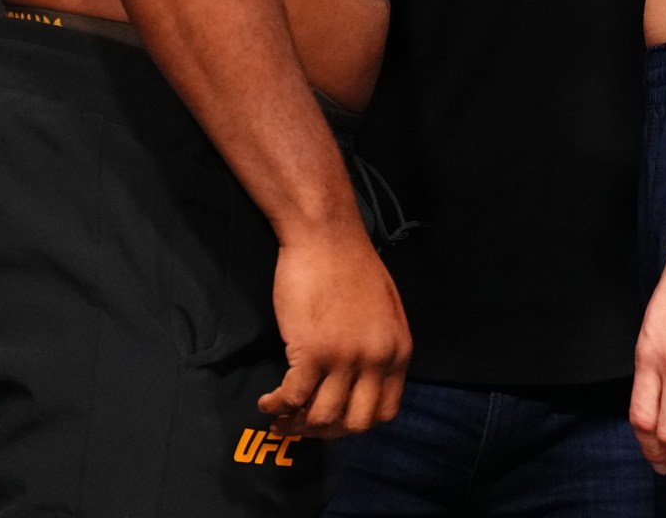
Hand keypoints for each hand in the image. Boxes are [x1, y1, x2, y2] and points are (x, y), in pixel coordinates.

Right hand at [259, 226, 410, 437]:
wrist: (325, 234)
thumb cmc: (349, 263)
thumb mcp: (384, 309)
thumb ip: (380, 346)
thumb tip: (364, 379)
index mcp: (398, 350)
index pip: (385, 411)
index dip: (355, 423)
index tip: (334, 421)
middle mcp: (376, 360)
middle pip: (354, 423)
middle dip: (326, 432)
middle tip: (304, 425)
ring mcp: (345, 358)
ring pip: (321, 416)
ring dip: (297, 424)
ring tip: (280, 419)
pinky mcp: (312, 351)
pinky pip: (293, 397)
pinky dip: (277, 406)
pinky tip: (267, 402)